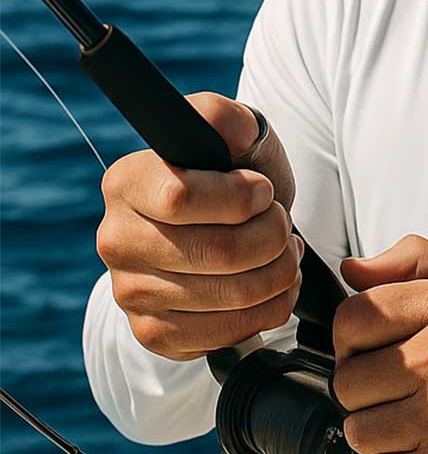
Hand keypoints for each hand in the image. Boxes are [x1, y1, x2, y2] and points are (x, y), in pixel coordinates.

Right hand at [96, 92, 302, 361]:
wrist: (227, 225)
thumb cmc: (232, 173)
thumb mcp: (234, 132)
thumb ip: (227, 119)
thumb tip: (232, 133)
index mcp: (127, 182)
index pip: (180, 197)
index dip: (237, 197)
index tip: (262, 191)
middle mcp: (117, 240)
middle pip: (218, 252)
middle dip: (272, 236)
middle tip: (282, 224)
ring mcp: (131, 293)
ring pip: (231, 295)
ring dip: (279, 272)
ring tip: (284, 251)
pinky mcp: (156, 333)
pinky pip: (227, 334)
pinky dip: (270, 308)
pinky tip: (272, 284)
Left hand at [333, 234, 427, 453]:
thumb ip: (413, 260)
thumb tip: (352, 271)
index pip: (352, 319)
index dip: (354, 332)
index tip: (376, 340)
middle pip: (348, 379)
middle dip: (363, 380)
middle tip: (398, 378)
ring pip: (358, 429)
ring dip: (376, 424)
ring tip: (411, 410)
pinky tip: (424, 440)